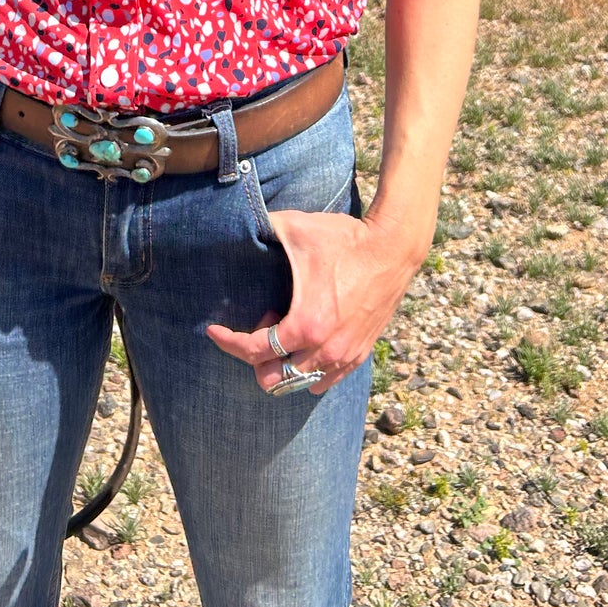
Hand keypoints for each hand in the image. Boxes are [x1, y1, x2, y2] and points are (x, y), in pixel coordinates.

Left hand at [206, 210, 421, 392]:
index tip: (214, 329)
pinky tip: (307, 337)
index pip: (254, 352)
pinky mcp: (359, 354)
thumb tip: (235, 223)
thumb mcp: (296, 227)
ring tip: (287, 326)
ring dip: (283, 362)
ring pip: (298, 383)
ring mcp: (344, 356)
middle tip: (265, 320)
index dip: (227, 342)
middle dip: (257, 356)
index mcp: (306, 324)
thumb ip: (261, 227)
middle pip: (272, 380)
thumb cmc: (345, 239)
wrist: (393, 247)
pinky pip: (324, 379)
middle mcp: (325, 349)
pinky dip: (307, 368)